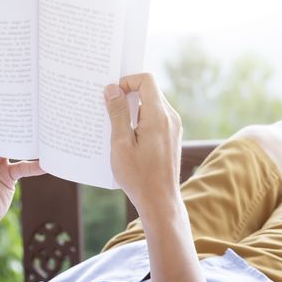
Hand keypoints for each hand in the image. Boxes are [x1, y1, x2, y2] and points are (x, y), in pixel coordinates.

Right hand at [104, 73, 182, 218]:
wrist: (160, 201)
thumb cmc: (139, 176)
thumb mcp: (121, 143)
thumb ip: (118, 113)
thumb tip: (112, 89)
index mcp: (159, 116)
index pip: (146, 80)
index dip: (127, 81)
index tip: (112, 95)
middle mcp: (170, 118)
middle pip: (149, 91)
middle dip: (128, 96)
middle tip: (108, 109)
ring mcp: (174, 127)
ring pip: (152, 105)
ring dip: (133, 110)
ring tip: (115, 127)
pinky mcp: (172, 137)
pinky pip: (156, 119)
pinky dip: (141, 121)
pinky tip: (127, 138)